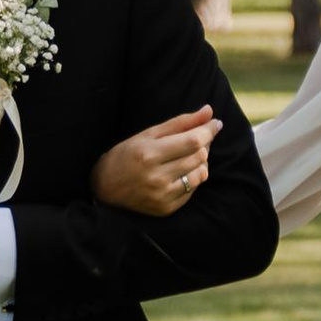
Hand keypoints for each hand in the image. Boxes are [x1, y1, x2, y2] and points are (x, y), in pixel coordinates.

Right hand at [91, 107, 220, 215]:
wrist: (105, 188)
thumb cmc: (127, 155)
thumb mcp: (149, 134)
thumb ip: (180, 123)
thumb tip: (208, 111)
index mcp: (149, 154)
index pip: (192, 141)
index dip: (208, 130)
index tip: (215, 123)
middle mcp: (156, 177)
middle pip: (199, 157)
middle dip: (204, 144)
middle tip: (197, 138)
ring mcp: (162, 196)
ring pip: (200, 175)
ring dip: (201, 162)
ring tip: (189, 155)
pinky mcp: (166, 209)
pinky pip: (193, 190)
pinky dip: (193, 178)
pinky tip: (181, 171)